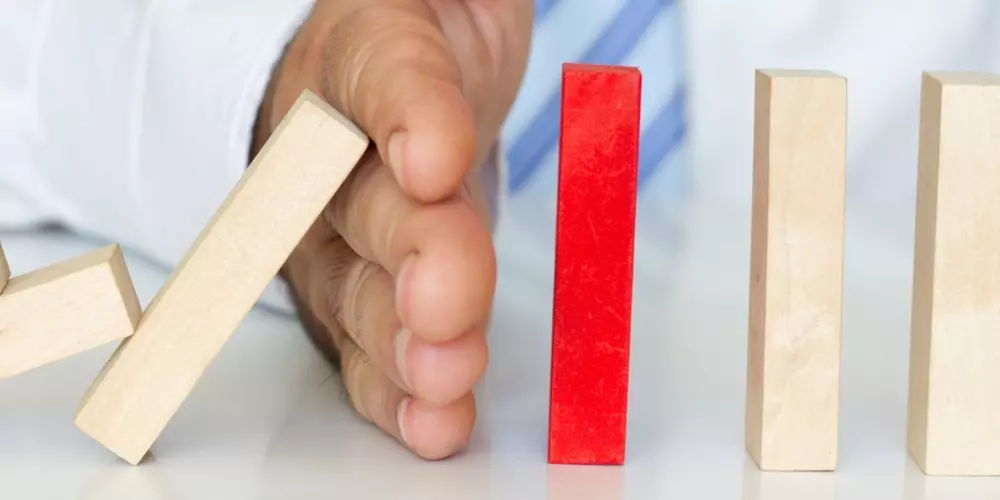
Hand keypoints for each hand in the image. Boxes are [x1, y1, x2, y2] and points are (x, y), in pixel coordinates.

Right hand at [253, 0, 532, 458]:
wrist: (404, 77)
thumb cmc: (427, 33)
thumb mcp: (438, 7)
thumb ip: (437, 41)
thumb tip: (471, 78)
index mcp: (361, 51)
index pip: (378, 74)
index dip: (408, 116)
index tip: (435, 161)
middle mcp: (335, 150)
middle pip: (367, 205)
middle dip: (413, 256)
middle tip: (444, 300)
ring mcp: (344, 231)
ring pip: (362, 290)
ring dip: (402, 341)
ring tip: (444, 377)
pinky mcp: (367, 291)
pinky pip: (371, 344)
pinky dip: (398, 387)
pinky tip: (433, 416)